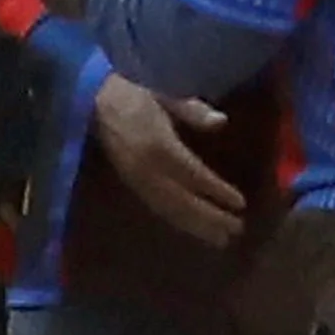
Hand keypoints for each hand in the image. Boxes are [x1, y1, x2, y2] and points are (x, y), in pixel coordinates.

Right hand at [90, 80, 243, 248]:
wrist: (94, 103)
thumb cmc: (135, 95)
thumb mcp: (165, 95)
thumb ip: (192, 111)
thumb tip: (222, 121)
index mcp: (159, 145)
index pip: (194, 175)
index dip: (217, 190)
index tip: (240, 203)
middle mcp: (148, 169)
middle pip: (184, 200)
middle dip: (211, 217)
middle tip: (237, 229)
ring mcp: (138, 180)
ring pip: (170, 210)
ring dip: (196, 226)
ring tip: (221, 239)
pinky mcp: (131, 185)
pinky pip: (157, 208)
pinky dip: (178, 221)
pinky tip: (194, 228)